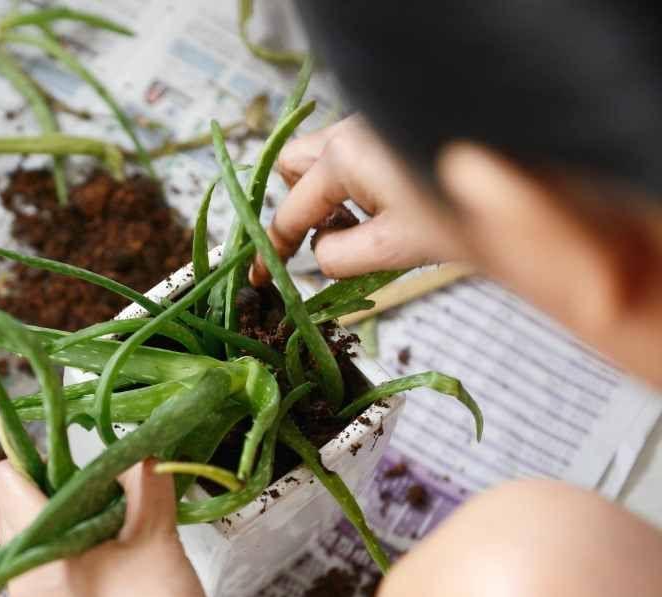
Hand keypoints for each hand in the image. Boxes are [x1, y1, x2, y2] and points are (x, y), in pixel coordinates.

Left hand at [0, 459, 210, 596]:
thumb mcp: (155, 542)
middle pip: (14, 505)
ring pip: (32, 531)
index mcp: (37, 558)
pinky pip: (48, 558)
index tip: (75, 459)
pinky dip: (73, 542)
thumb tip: (138, 450)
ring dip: (67, 516)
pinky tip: (112, 550)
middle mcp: (23, 579)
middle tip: (104, 494)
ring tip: (112, 525)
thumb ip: (144, 485)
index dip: (35, 458)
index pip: (2, 481)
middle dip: (55, 488)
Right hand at [249, 115, 466, 285]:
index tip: (260, 277)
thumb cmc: (464, 216)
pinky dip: (355, 181)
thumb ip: (340, 256)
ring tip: (363, 225)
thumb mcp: (393, 247)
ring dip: (327, 192)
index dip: (273, 248)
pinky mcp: (398, 130)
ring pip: (324, 155)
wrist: (529, 192)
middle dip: (299, 202)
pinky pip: (355, 152)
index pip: (292, 211)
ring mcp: (376, 125)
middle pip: (294, 165)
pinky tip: (389, 207)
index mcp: (344, 158)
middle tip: (326, 235)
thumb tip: (320, 254)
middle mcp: (353, 132)